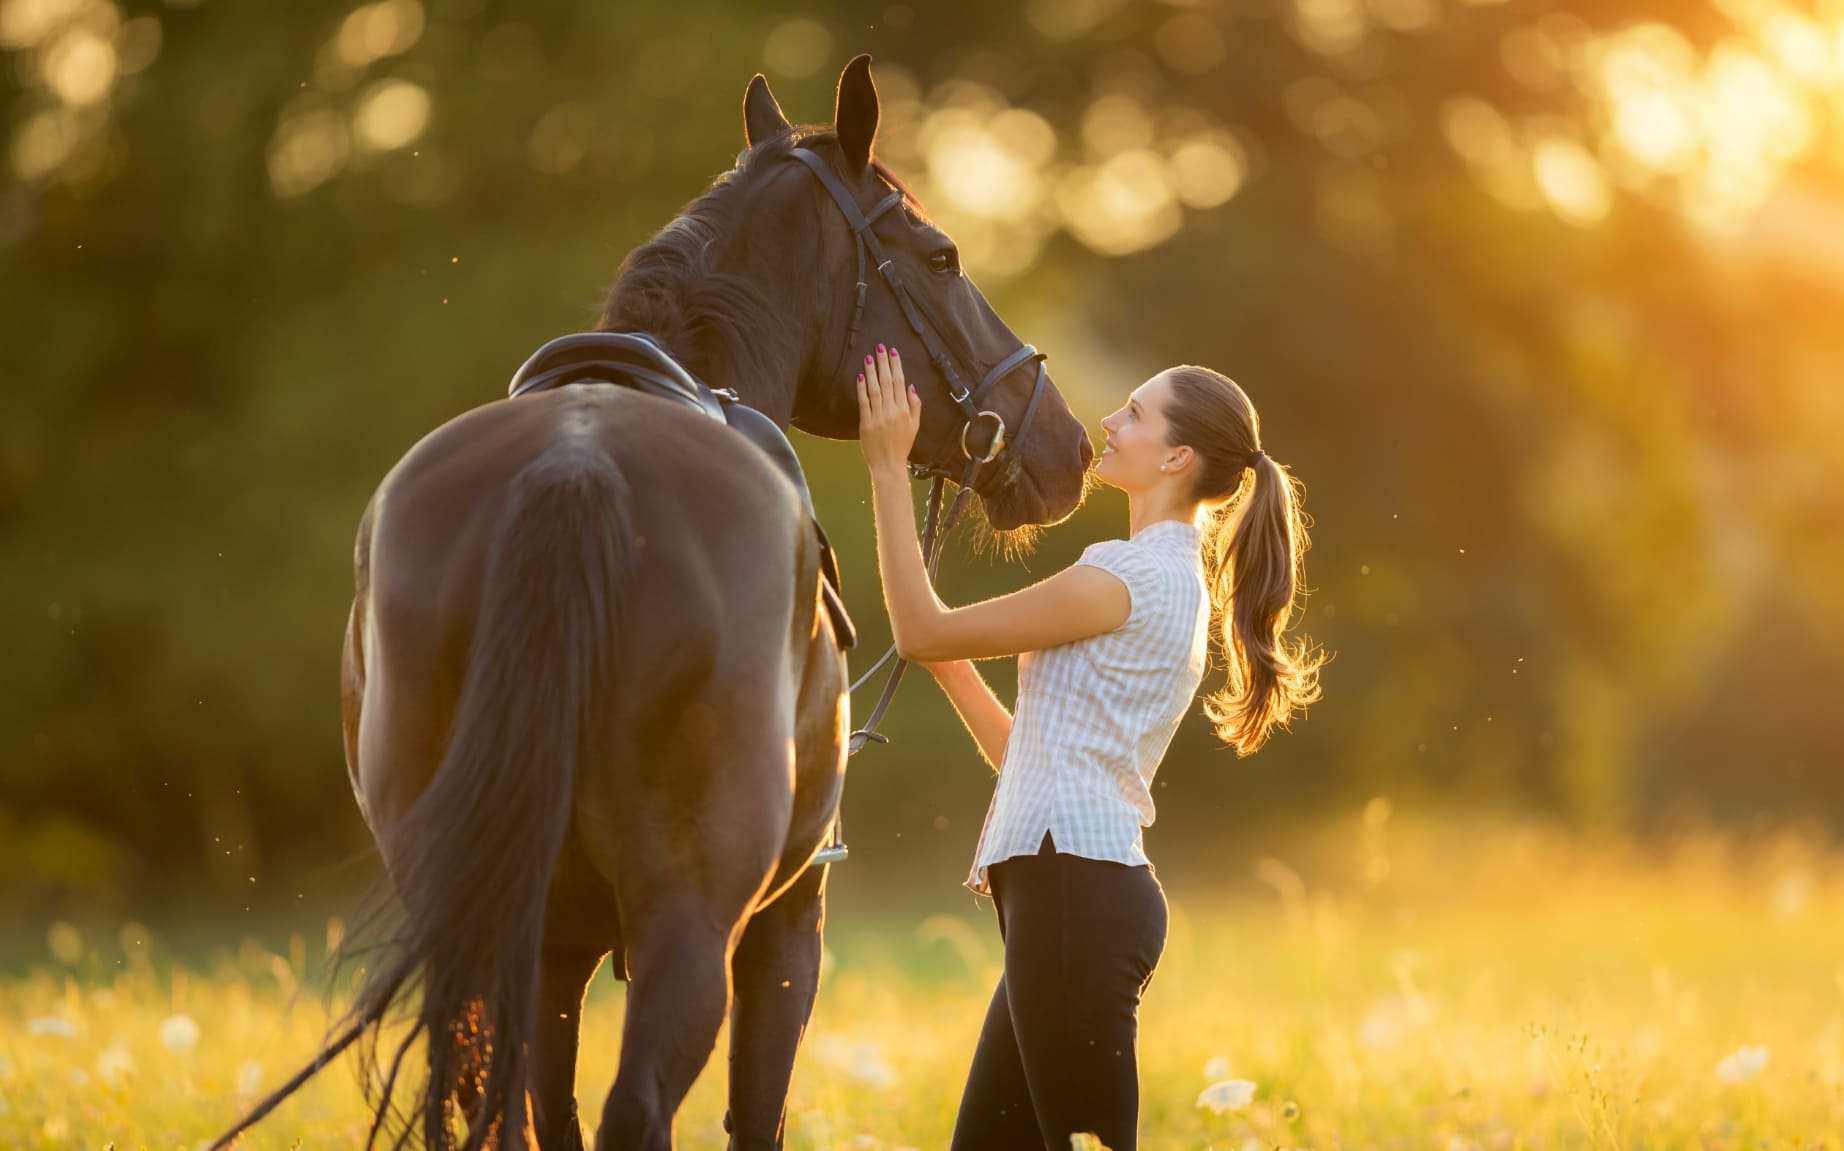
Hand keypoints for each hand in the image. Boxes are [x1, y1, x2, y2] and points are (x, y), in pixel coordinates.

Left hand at [856, 343, 919, 479]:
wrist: (888, 465)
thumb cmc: (902, 446)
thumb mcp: (915, 426)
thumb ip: (915, 406)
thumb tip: (911, 386)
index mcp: (905, 410)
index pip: (900, 382)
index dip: (896, 366)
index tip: (893, 352)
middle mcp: (892, 411)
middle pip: (887, 382)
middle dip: (883, 363)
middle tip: (879, 347)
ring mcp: (878, 417)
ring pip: (875, 389)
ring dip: (871, 371)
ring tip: (869, 357)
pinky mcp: (866, 423)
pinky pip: (864, 402)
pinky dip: (861, 388)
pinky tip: (860, 376)